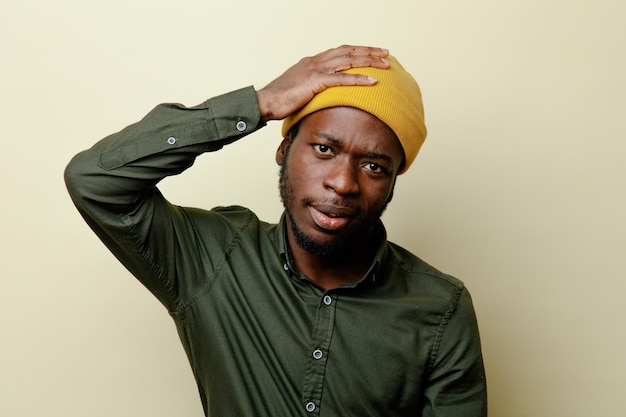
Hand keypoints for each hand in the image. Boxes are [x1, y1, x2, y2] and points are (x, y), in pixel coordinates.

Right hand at [256, 45, 389, 120]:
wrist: (265, 101)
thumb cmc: (280, 100)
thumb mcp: (300, 90)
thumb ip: (313, 88)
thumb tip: (322, 96)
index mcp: (313, 61)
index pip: (340, 51)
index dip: (358, 51)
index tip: (372, 53)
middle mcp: (316, 61)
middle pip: (348, 52)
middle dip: (369, 51)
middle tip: (386, 53)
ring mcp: (315, 69)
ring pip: (348, 61)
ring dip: (369, 61)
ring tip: (386, 64)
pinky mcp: (315, 81)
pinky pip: (342, 79)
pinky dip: (359, 79)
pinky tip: (373, 81)